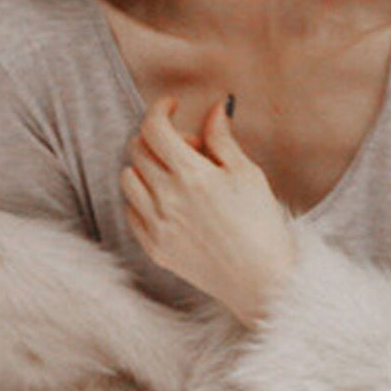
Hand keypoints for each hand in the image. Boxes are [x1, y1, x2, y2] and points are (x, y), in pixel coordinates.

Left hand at [120, 94, 297, 327]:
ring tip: (174, 175)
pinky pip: (131, 212)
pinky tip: (167, 201)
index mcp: (192, 176)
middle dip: (158, 137)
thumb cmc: (262, 228)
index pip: (154, 128)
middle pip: (138, 149)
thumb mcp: (248, 175)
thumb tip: (214, 109)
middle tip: (187, 146)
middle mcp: (167, 199)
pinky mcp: (155, 248)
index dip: (160, 109)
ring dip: (145, 167)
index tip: (172, 107)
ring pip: (128, 179)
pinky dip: (142, 199)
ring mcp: (157, 226)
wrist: (261, 282)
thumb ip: (223, 140)